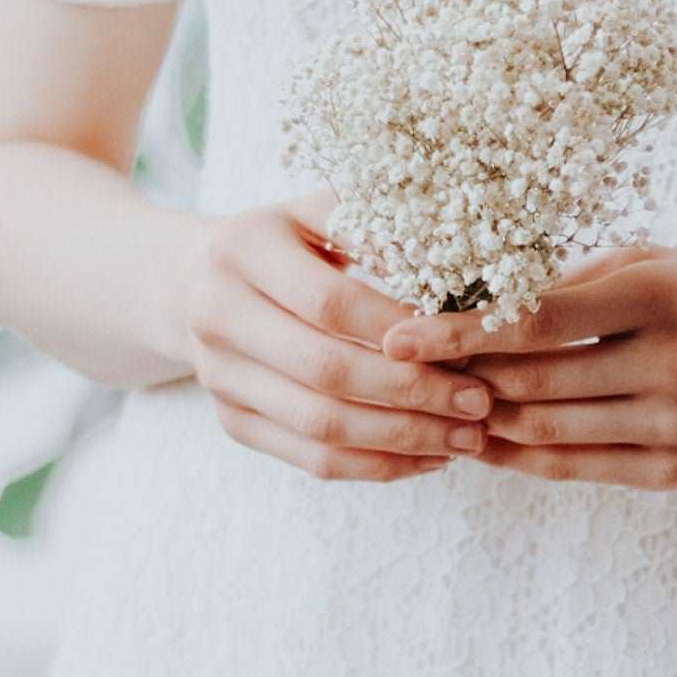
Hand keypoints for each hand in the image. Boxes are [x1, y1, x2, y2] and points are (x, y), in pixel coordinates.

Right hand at [178, 186, 498, 480]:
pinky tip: (428, 456)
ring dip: (403, 438)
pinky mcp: (232, 421)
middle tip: (480, 402)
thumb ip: (377, 228)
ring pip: (320, 426)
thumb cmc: (287, 242)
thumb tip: (452, 270)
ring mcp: (219, 376)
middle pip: (325, 370)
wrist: (196, 282)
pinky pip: (310, 459)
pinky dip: (376, 465)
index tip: (466, 344)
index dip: (401, 328)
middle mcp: (217, 315)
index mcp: (243, 250)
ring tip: (467, 438)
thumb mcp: (321, 211)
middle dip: (413, 392)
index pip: (330, 302)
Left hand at [379, 242, 676, 489]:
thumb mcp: (657, 263)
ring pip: (545, 430)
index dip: (461, 329)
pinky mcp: (675, 472)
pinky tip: (479, 439)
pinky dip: (517, 455)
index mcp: (663, 295)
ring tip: (430, 404)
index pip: (539, 318)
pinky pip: (574, 467)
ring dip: (479, 419)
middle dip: (459, 377)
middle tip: (402, 371)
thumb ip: (573, 282)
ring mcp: (676, 425)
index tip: (400, 333)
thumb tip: (470, 298)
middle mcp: (673, 362)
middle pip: (533, 380)